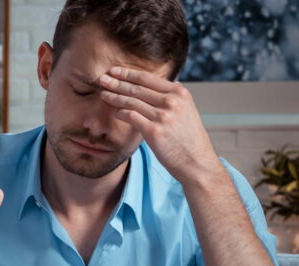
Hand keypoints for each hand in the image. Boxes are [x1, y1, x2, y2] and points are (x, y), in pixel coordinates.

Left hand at [98, 66, 222, 184]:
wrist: (196, 161)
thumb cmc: (188, 138)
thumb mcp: (187, 110)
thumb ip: (175, 97)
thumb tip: (168, 83)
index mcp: (180, 93)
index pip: (148, 78)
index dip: (129, 73)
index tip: (114, 70)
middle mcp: (172, 101)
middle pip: (137, 88)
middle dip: (117, 82)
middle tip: (101, 78)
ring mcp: (163, 116)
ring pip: (132, 101)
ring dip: (114, 96)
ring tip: (103, 93)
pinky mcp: (154, 131)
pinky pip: (131, 117)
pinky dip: (121, 113)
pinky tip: (115, 112)